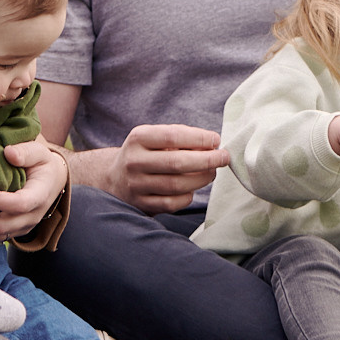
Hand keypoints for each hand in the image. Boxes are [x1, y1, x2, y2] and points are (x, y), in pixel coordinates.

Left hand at [0, 137, 66, 242]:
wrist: (51, 181)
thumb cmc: (42, 164)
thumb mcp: (39, 152)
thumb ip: (26, 152)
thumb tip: (9, 153)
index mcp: (40, 196)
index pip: (19, 205)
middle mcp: (32, 217)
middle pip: (2, 227)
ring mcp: (22, 227)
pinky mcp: (12, 230)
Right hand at [97, 123, 230, 214]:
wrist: (115, 178)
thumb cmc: (146, 154)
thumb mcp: (155, 138)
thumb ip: (181, 137)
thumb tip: (212, 145)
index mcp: (138, 138)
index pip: (172, 135)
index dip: (198, 138)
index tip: (216, 139)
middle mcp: (134, 161)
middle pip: (177, 162)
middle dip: (207, 160)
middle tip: (224, 158)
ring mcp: (136, 185)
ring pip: (177, 185)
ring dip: (202, 179)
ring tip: (211, 173)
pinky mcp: (141, 204)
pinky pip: (172, 203)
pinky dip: (187, 196)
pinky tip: (191, 189)